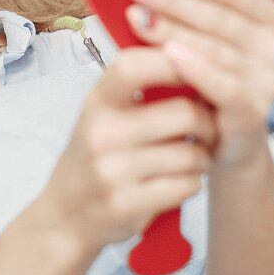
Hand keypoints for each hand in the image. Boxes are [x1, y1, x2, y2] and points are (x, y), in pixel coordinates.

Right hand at [41, 48, 215, 255]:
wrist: (65, 215)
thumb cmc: (94, 156)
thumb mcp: (101, 115)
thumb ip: (135, 89)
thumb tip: (191, 59)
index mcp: (96, 103)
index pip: (133, 66)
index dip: (172, 61)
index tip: (195, 68)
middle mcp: (101, 133)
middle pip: (183, 113)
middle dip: (208, 122)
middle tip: (208, 129)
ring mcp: (112, 171)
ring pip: (191, 154)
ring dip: (203, 158)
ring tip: (194, 159)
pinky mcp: (127, 205)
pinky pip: (186, 186)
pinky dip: (193, 184)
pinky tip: (180, 181)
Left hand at [124, 0, 273, 168]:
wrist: (224, 141)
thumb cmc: (212, 75)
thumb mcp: (221, 29)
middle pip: (221, 16)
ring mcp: (269, 85)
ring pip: (217, 49)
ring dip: (173, 30)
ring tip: (134, 16)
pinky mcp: (253, 116)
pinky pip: (226, 87)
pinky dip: (197, 69)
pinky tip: (169, 53)